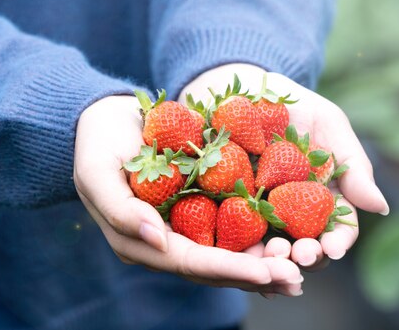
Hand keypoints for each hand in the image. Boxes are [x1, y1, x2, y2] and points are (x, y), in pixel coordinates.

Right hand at [74, 95, 303, 295]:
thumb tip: (158, 239)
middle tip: (296, 278)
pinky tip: (288, 239)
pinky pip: (232, 224)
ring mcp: (185, 225)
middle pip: (217, 267)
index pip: (192, 263)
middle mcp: (168, 241)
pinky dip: (258, 235)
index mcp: (142, 242)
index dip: (230, 269)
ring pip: (228, 252)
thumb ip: (123, 209)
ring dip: (264, 262)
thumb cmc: (97, 144)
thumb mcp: (98, 172)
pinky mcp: (199, 205)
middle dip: (256, 274)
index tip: (267, 271)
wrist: (106, 119)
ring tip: (301, 269)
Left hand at [179, 64, 389, 272]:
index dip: (338, 241)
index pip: (338, 228)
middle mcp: (295, 210)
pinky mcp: (229, 206)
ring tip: (271, 254)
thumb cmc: (295, 105)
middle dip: (307, 255)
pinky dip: (239, 249)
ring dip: (274, 258)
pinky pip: (233, 234)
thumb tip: (381, 208)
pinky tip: (240, 255)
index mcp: (325, 196)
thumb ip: (354, 167)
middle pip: (306, 244)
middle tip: (301, 256)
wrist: (244, 89)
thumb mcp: (330, 125)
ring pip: (271, 246)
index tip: (334, 248)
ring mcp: (262, 211)